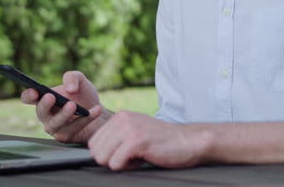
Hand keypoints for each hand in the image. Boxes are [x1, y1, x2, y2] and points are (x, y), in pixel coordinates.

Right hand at [20, 70, 109, 143]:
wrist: (100, 111)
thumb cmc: (84, 96)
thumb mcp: (79, 80)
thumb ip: (72, 77)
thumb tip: (69, 89)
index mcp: (44, 99)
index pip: (29, 98)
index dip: (28, 95)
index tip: (34, 91)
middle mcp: (47, 115)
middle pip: (40, 112)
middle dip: (44, 105)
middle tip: (51, 96)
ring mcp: (56, 128)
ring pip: (54, 124)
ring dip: (63, 114)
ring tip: (72, 105)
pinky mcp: (68, 137)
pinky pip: (74, 128)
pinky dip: (85, 119)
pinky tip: (96, 110)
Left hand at [88, 111, 211, 170]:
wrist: (189, 141)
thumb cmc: (163, 142)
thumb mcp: (135, 132)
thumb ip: (116, 137)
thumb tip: (95, 153)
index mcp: (119, 116)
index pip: (93, 142)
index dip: (109, 154)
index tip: (127, 152)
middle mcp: (121, 118)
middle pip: (95, 151)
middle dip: (112, 159)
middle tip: (133, 155)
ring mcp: (128, 129)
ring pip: (103, 158)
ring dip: (120, 164)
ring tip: (138, 156)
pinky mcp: (136, 141)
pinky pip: (116, 164)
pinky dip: (128, 167)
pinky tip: (143, 159)